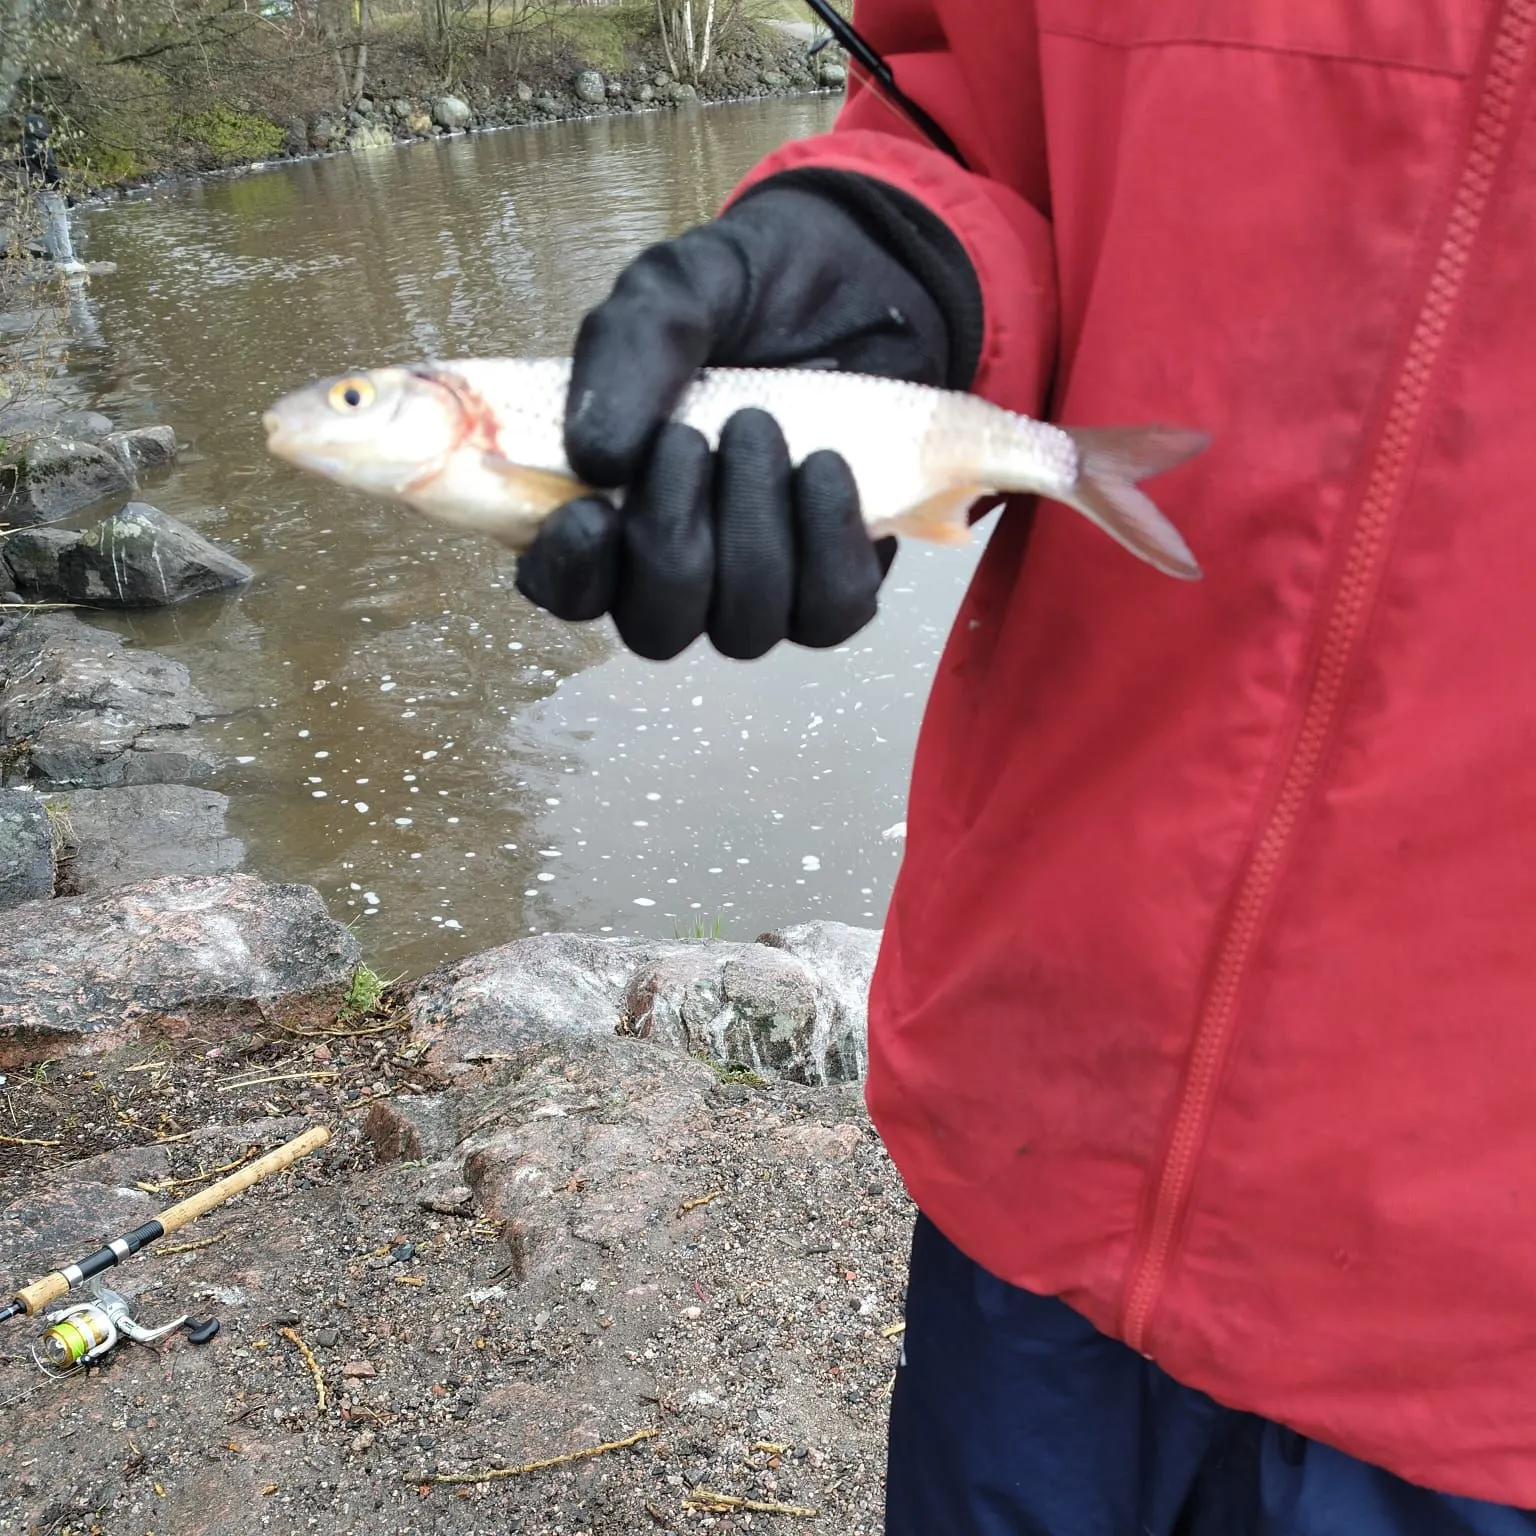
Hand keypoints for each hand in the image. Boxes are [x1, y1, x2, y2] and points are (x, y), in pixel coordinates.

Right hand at [515, 171, 981, 659]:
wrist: (866, 275)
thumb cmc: (752, 293)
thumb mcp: (676, 288)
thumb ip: (627, 351)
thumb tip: (597, 458)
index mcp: (604, 505)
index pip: (566, 591)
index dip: (574, 573)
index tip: (594, 511)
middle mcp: (674, 566)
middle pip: (656, 629)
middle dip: (672, 542)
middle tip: (693, 437)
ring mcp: (757, 586)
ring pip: (742, 628)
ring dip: (752, 529)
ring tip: (761, 426)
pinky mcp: (835, 583)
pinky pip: (831, 613)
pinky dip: (827, 542)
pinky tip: (824, 466)